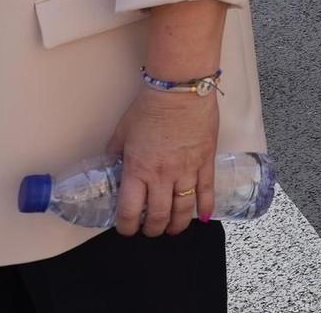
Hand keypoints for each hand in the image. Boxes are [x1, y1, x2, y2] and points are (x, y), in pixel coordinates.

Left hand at [107, 87, 218, 236]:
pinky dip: (206, 207)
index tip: (127, 228)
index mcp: (137, 170)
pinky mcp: (206, 162)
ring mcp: (187, 170)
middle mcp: (162, 176)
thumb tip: (113, 165)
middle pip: (158, 216)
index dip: (127, 227)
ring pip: (183, 209)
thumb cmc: (149, 108)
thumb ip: (116, 153)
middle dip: (153, 229)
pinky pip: (207, 191)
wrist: (180, 91)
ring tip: (174, 228)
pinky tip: (204, 217)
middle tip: (151, 229)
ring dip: (177, 225)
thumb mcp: (122, 132)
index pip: (130, 211)